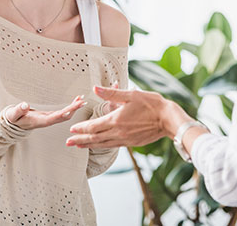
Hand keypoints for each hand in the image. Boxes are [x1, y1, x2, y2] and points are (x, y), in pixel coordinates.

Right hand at [5, 95, 86, 129]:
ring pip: (66, 115)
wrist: (15, 123)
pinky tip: (75, 101)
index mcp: (40, 121)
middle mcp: (48, 121)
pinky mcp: (51, 116)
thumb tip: (25, 105)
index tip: (71, 108)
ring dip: (74, 108)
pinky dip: (71, 106)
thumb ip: (18, 110)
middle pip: (64, 117)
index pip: (54, 118)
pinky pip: (64, 112)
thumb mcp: (13, 114)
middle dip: (74, 109)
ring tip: (82, 99)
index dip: (63, 114)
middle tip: (82, 101)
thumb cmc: (14, 119)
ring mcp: (50, 119)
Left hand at [65, 86, 191, 148]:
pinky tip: (101, 144)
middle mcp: (118, 132)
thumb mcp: (131, 95)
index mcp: (116, 120)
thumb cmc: (151, 104)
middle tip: (68, 143)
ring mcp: (125, 139)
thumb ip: (112, 93)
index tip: (72, 130)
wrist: (168, 119)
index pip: (94, 126)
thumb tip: (95, 89)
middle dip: (80, 140)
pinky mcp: (132, 143)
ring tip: (79, 146)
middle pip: (95, 138)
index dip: (82, 128)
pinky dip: (103, 145)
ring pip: (103, 144)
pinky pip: (113, 145)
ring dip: (89, 145)